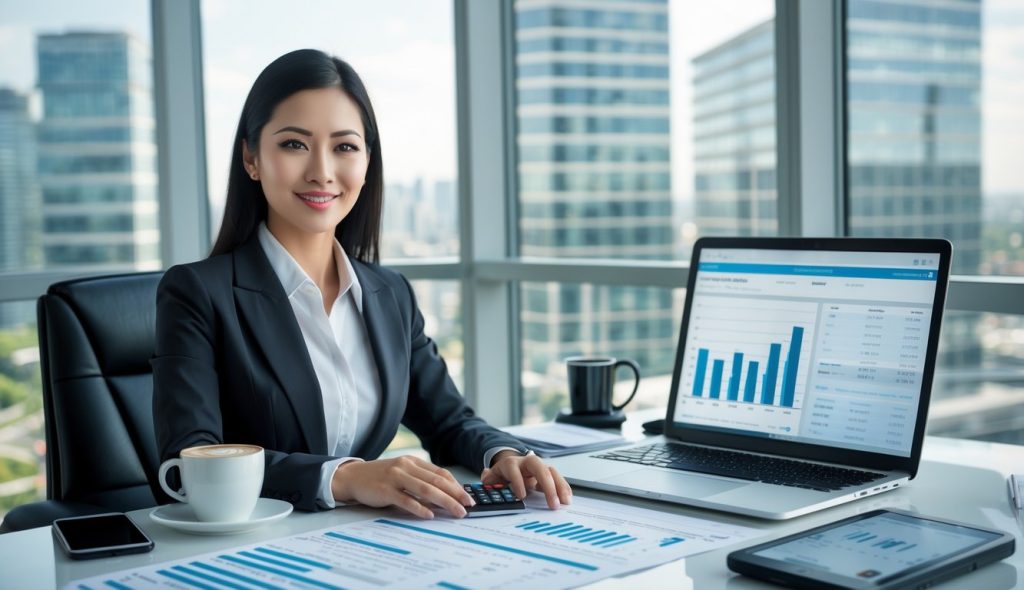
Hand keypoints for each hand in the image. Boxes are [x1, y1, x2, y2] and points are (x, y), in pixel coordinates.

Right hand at [331, 456, 474, 518]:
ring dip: (444, 502)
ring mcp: (395, 477)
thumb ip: (420, 480)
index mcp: (413, 462)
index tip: (467, 497)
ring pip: (426, 489)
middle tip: (468, 506)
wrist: (352, 477)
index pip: (440, 473)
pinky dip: (419, 508)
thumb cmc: (380, 477)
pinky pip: (406, 500)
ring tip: (456, 512)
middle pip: (437, 481)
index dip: (456, 486)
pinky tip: (429, 515)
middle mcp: (406, 467)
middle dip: (455, 495)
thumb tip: (443, 495)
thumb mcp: (402, 472)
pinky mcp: (385, 490)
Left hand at [482, 450, 572, 509]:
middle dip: (547, 485)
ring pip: (551, 471)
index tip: (522, 496)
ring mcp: (538, 466)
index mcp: (510, 464)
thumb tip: (485, 475)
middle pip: (539, 467)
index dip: (518, 481)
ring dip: (559, 486)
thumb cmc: (503, 475)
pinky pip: (557, 477)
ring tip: (564, 502)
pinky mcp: (547, 473)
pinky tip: (567, 498)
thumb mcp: (492, 477)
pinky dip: (564, 488)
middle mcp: (527, 462)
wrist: (511, 466)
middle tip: (553, 503)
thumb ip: (488, 478)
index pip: (514, 469)